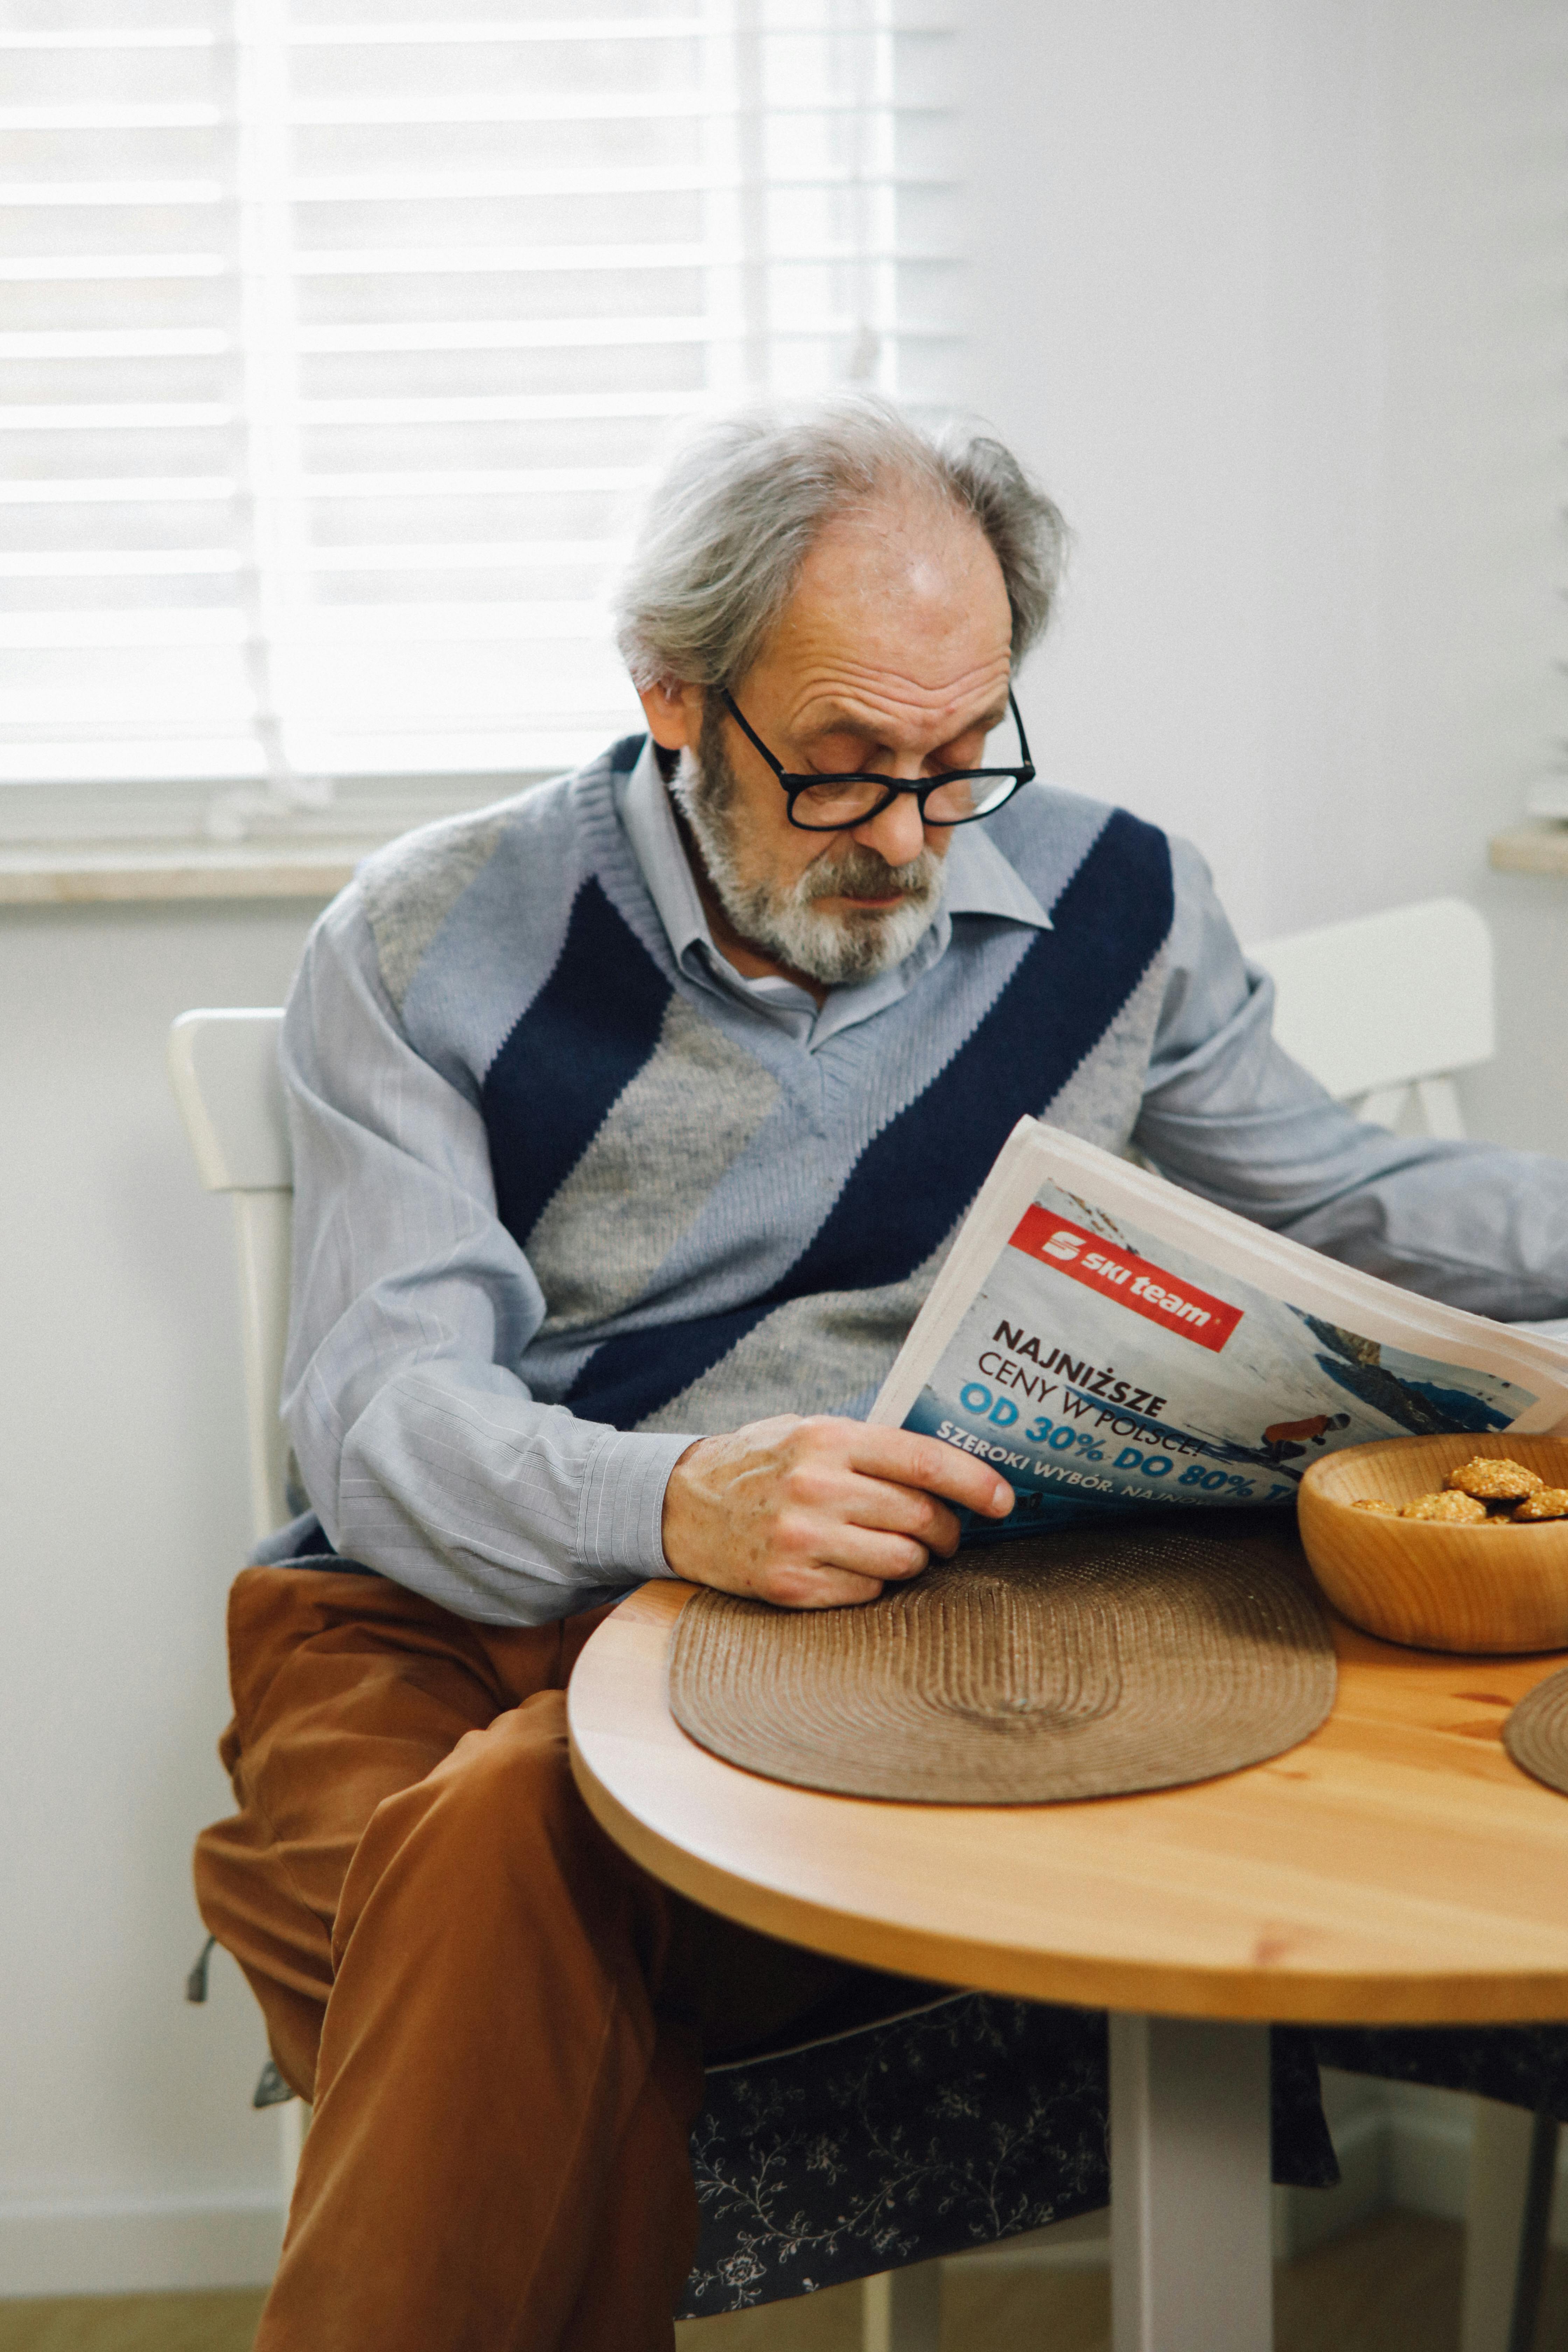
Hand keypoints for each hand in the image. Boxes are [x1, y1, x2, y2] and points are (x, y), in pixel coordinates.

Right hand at [661, 1414, 1013, 1609]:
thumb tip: (948, 1469)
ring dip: (912, 1562)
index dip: (975, 1483)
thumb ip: (869, 1446)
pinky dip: (872, 1585)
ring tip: (895, 1551)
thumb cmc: (759, 1465)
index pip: (925, 1462)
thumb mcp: (807, 1432)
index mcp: (828, 1440)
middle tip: (943, 1535)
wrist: (678, 1505)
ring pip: (901, 1563)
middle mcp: (817, 1488)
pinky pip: (867, 1594)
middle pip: (921, 1518)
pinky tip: (850, 1568)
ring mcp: (802, 1540)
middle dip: (946, 1532)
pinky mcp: (789, 1585)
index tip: (1004, 1499)